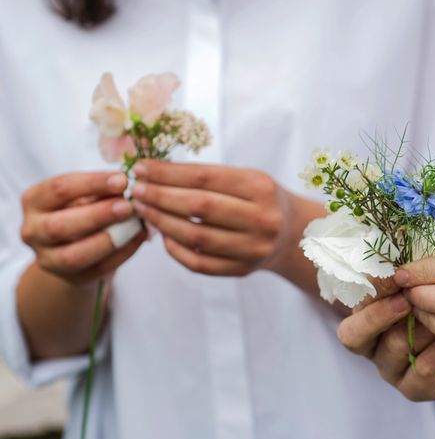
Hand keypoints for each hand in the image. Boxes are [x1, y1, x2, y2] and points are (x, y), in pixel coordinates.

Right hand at [20, 171, 145, 284]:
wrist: (75, 244)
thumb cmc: (81, 209)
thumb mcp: (83, 195)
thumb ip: (98, 191)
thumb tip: (124, 184)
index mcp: (34, 201)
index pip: (59, 189)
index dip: (92, 183)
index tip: (123, 180)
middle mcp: (32, 231)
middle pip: (60, 225)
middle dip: (98, 215)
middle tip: (128, 206)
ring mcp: (47, 259)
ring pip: (75, 255)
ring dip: (108, 240)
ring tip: (135, 225)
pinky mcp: (70, 278)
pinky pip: (97, 269)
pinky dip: (122, 254)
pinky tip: (138, 238)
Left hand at [131, 160, 293, 276]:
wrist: (294, 235)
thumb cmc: (261, 200)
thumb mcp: (247, 178)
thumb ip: (208, 177)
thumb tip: (153, 173)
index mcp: (260, 187)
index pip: (205, 178)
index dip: (168, 173)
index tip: (141, 168)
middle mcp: (261, 218)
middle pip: (199, 207)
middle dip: (160, 196)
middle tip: (136, 191)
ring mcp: (253, 248)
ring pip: (196, 237)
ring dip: (162, 222)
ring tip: (143, 210)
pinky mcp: (243, 270)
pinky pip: (200, 264)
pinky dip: (175, 250)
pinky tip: (162, 236)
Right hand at [337, 279, 434, 401]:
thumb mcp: (432, 284)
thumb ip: (415, 276)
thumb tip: (406, 260)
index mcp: (369, 313)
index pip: (354, 304)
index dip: (370, 291)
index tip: (393, 276)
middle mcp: (374, 343)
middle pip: (354, 335)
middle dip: (379, 315)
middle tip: (406, 300)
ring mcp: (391, 368)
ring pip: (393, 349)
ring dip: (419, 331)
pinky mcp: (414, 389)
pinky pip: (418, 374)